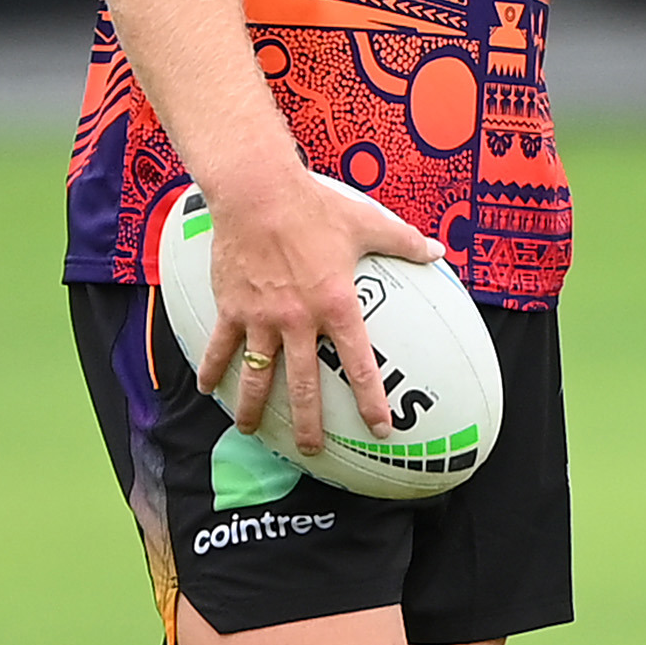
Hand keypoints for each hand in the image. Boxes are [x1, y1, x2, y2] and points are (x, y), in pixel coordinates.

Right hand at [201, 164, 440, 452]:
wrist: (258, 194)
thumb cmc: (316, 207)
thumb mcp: (368, 223)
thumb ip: (404, 242)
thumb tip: (438, 251)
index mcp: (337, 305)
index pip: (359, 364)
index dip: (371, 400)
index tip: (379, 427)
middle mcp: (299, 320)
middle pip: (305, 385)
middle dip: (309, 424)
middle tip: (312, 450)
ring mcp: (262, 319)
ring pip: (258, 376)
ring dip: (253, 409)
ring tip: (250, 432)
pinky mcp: (232, 309)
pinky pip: (220, 348)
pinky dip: (212, 370)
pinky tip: (207, 389)